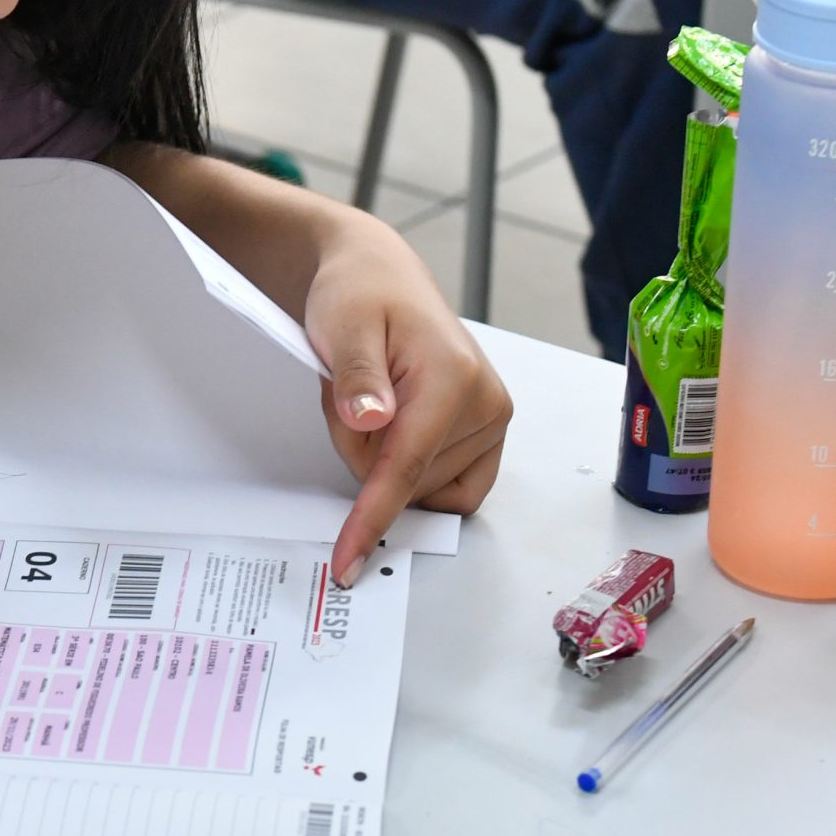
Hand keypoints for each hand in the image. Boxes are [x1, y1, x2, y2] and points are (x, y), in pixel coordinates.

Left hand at [302, 219, 512, 586]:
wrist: (379, 277)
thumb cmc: (361, 296)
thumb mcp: (343, 328)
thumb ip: (358, 379)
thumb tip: (373, 422)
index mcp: (453, 378)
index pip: (404, 469)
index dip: (372, 517)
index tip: (348, 558)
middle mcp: (486, 403)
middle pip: (404, 480)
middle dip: (361, 449)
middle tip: (350, 393)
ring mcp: (492, 421)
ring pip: (419, 487)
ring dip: (380, 454)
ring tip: (373, 397)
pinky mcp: (488, 433)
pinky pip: (449, 488)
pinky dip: (410, 469)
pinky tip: (396, 427)